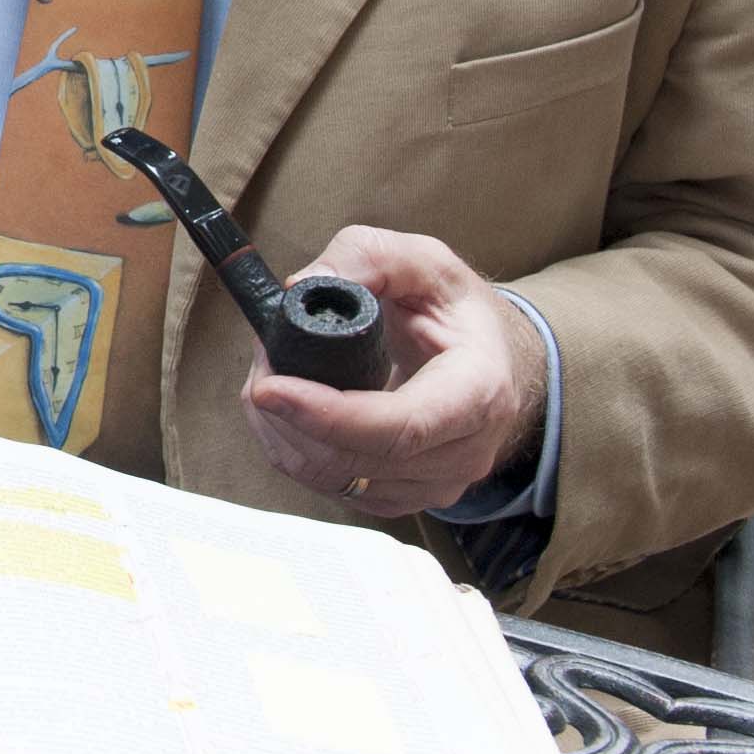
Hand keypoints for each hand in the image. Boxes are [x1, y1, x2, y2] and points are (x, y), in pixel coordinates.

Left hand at [237, 227, 545, 519]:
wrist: (489, 357)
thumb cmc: (454, 309)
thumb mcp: (423, 260)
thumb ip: (367, 257)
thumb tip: (302, 288)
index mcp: (480, 392)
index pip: (403, 426)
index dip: (329, 416)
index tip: (271, 387)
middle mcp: (464, 452)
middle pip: (357, 458)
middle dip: (289, 412)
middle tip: (264, 358)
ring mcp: (435, 484)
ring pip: (333, 478)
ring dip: (283, 430)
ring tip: (272, 375)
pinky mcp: (402, 496)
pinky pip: (331, 487)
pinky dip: (293, 449)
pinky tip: (286, 410)